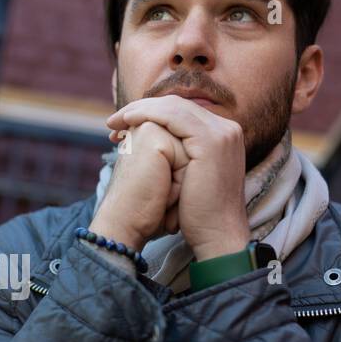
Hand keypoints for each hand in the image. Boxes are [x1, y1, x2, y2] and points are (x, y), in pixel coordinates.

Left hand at [106, 96, 249, 259]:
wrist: (217, 236)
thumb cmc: (198, 215)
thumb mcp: (187, 177)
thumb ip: (177, 156)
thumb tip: (150, 146)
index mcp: (223, 135)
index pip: (182, 112)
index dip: (150, 114)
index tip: (122, 127)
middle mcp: (227, 129)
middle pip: (177, 105)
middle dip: (141, 110)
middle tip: (113, 122)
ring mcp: (222, 133)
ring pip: (172, 107)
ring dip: (139, 111)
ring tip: (114, 123)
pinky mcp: (211, 141)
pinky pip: (173, 117)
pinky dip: (147, 116)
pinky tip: (127, 123)